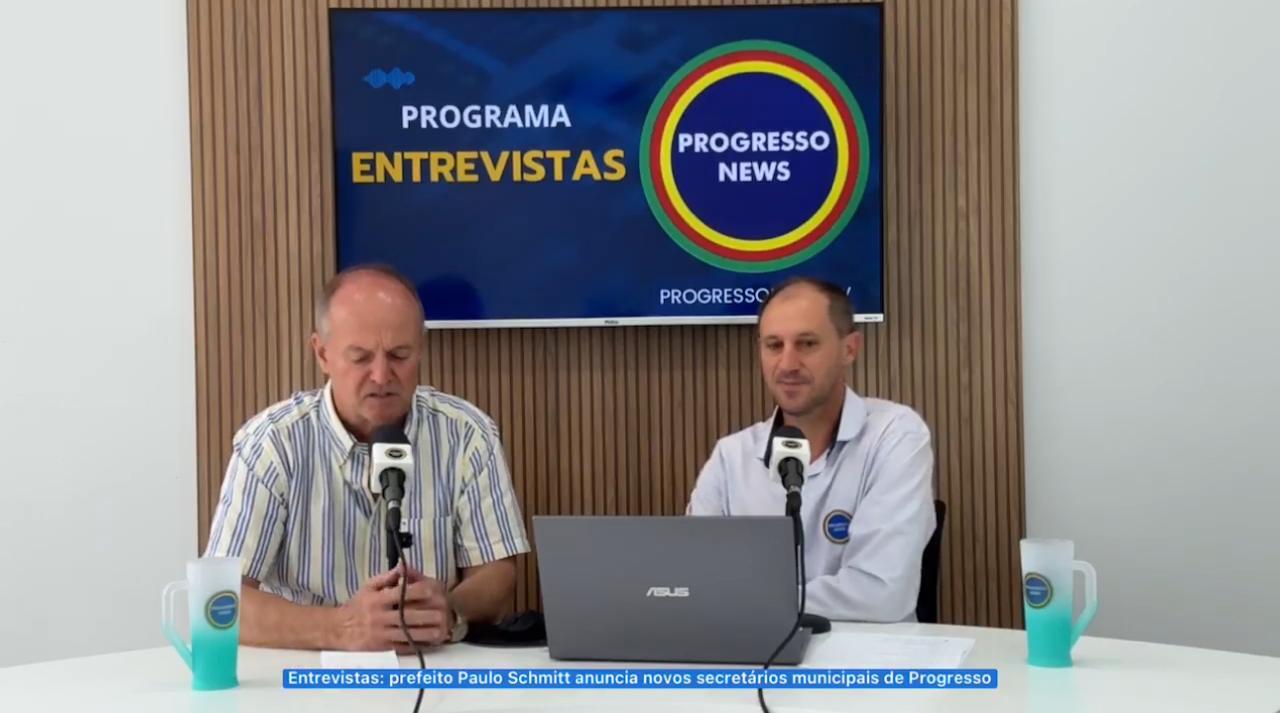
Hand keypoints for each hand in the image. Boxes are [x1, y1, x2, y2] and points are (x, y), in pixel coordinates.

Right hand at [329, 567, 452, 652]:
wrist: (338, 629)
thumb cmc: (357, 606)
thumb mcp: (368, 587)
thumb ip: (386, 578)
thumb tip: (402, 568)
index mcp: (377, 600)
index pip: (399, 594)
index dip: (417, 592)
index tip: (431, 590)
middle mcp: (379, 617)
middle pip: (406, 616)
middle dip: (426, 615)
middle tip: (443, 614)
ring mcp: (381, 634)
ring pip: (406, 634)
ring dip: (425, 633)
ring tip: (441, 631)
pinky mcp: (381, 648)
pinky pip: (401, 647)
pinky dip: (416, 646)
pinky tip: (428, 643)